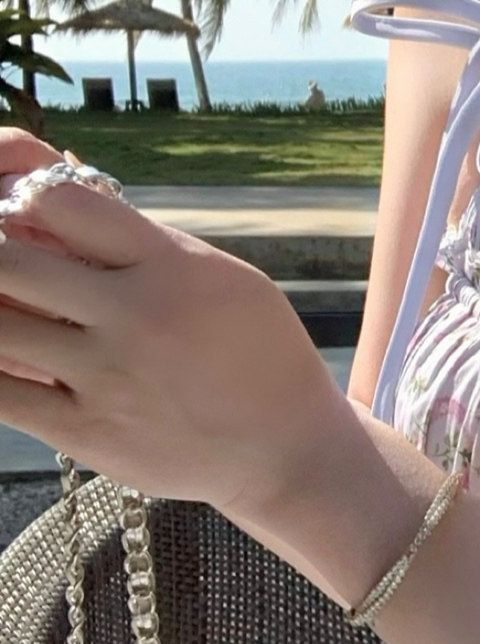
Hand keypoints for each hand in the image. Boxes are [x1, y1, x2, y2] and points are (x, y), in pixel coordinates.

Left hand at [0, 128, 349, 517]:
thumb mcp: (222, 277)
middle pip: (7, 261)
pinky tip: (10, 358)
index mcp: (172, 265)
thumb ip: (146, 244)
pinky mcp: (87, 434)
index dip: (25, 197)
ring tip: (16, 311)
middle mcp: (136, 316)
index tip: (26, 214)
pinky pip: (1, 393)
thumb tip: (65, 204)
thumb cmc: (254, 349)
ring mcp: (107, 378)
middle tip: (7, 265)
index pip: (58, 200)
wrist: (286, 447)